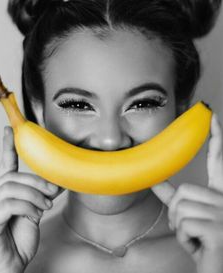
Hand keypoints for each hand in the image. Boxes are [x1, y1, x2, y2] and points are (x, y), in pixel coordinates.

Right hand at [0, 126, 63, 272]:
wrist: (10, 268)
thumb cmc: (18, 242)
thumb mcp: (34, 213)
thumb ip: (40, 196)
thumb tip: (56, 182)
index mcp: (4, 193)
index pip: (5, 165)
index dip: (7, 146)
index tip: (9, 130)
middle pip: (13, 175)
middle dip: (37, 180)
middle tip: (53, 191)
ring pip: (11, 187)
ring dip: (34, 194)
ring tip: (45, 205)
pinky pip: (8, 204)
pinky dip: (27, 206)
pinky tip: (35, 215)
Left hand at [151, 112, 222, 272]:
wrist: (219, 271)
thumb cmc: (205, 245)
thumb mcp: (190, 219)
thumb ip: (175, 199)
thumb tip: (155, 182)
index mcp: (222, 195)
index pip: (219, 160)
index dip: (217, 137)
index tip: (212, 115)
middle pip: (183, 191)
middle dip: (177, 213)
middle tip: (190, 230)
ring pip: (179, 207)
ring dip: (180, 228)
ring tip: (196, 239)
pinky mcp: (219, 229)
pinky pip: (184, 224)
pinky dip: (185, 239)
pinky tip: (200, 247)